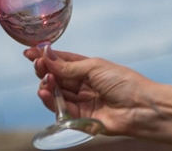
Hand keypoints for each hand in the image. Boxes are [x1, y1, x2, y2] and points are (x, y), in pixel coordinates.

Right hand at [24, 46, 156, 136]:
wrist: (142, 108)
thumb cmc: (123, 82)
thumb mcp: (93, 67)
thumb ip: (68, 66)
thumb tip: (47, 55)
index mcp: (87, 67)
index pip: (61, 60)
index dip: (46, 56)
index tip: (29, 53)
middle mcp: (82, 84)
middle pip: (56, 76)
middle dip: (45, 70)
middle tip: (38, 66)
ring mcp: (81, 101)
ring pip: (57, 93)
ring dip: (47, 86)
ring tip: (45, 81)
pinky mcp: (82, 119)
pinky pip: (62, 110)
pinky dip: (51, 101)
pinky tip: (46, 93)